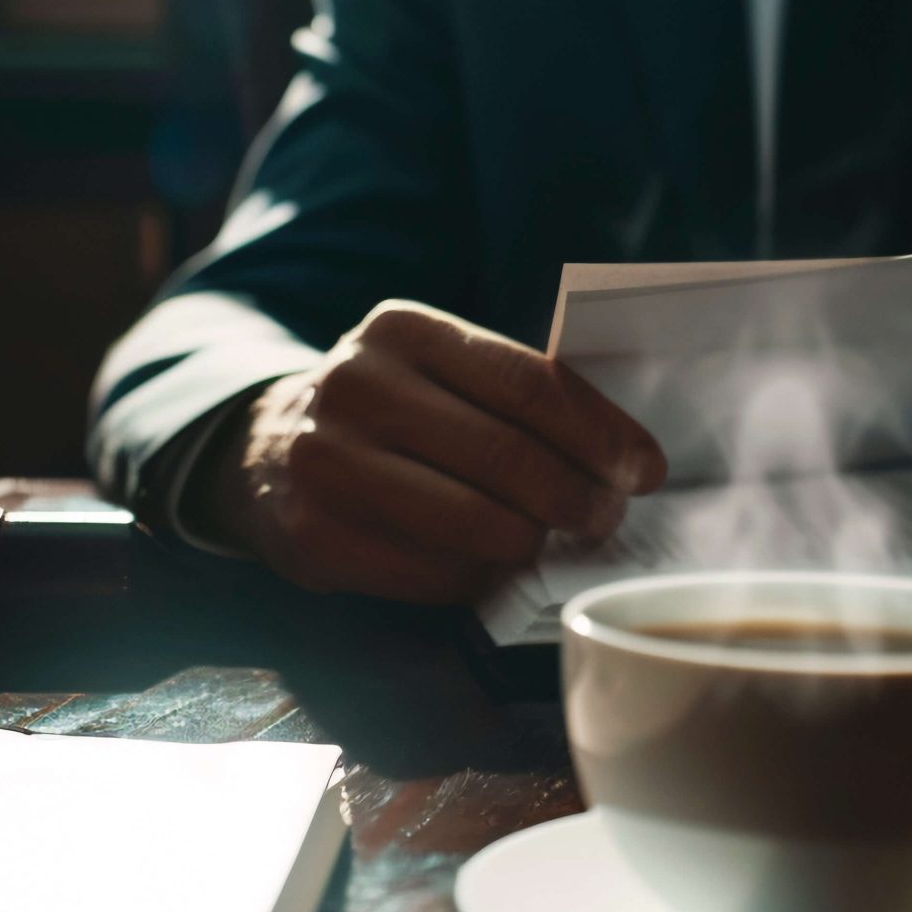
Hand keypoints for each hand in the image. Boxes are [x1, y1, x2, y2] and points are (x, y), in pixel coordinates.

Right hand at [191, 300, 667, 603]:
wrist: (266, 452)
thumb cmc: (390, 414)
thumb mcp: (434, 370)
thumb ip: (511, 395)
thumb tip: (624, 458)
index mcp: (401, 330)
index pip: (528, 383)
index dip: (601, 433)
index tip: (645, 469)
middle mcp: (356, 387)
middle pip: (508, 457)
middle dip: (580, 498)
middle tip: (608, 520)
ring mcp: (327, 463)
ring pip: (476, 523)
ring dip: (536, 545)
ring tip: (555, 545)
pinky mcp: (314, 536)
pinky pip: (433, 574)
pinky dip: (480, 581)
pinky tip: (493, 570)